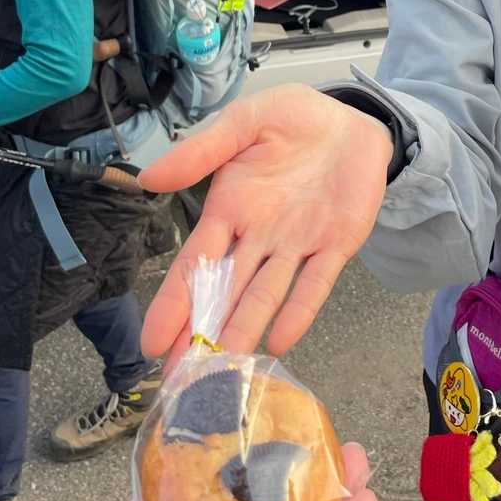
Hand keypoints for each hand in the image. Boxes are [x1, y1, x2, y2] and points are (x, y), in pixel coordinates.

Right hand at [138, 86, 392, 360]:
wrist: (353, 118)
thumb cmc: (293, 118)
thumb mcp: (244, 122)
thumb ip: (201, 150)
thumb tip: (147, 177)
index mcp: (230, 209)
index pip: (196, 263)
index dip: (174, 303)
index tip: (151, 341)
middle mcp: (258, 236)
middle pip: (224, 293)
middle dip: (201, 337)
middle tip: (178, 382)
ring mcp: (297, 244)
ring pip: (265, 296)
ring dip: (243, 331)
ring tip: (223, 373)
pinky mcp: (336, 245)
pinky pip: (314, 283)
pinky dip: (299, 311)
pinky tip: (280, 342)